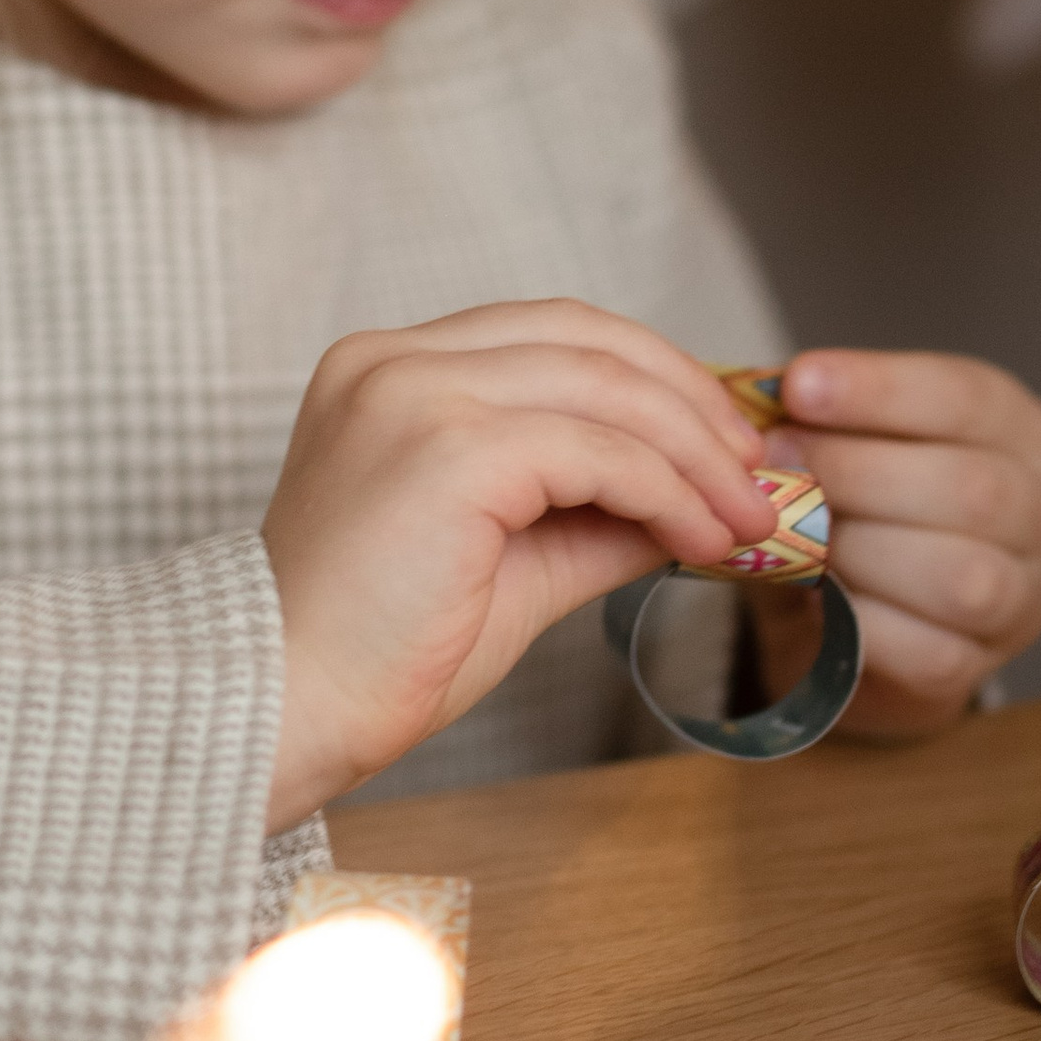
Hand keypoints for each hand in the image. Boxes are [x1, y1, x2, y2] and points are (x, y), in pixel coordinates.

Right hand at [259, 303, 775, 827]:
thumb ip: (594, 514)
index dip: (652, 375)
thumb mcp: (512, 561)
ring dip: (696, 453)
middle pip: (586, 338)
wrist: (282, 707)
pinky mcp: (449, 445)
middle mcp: (395, 359)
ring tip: (750, 516)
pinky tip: (700, 540)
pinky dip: (668, 491)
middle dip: (691, 400)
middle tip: (758, 472)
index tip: (722, 442)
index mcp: (389, 368)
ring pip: (603, 385)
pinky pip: (597, 451)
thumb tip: (699, 503)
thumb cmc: (378, 652)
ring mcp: (416, 392)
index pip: (552, 332)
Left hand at [773, 349, 1040, 736]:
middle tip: (777, 461)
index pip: (965, 399)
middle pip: (970, 489)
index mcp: (1017, 429)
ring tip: (793, 534)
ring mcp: (1022, 597)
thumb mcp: (851, 435)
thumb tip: (761, 399)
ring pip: (960, 577)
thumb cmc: (860, 498)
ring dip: (859, 549)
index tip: (798, 386)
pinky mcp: (979, 668)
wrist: (857, 614)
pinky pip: (927, 652)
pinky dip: (859, 622)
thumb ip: (821, 416)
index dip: (879, 391)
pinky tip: (814, 595)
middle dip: (856, 470)